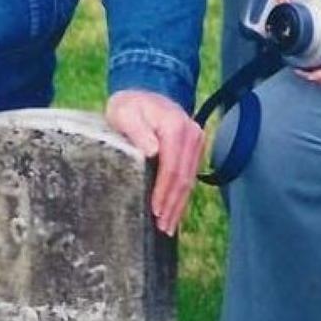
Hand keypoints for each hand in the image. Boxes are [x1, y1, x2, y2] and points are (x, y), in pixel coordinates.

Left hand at [105, 89, 204, 235]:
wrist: (143, 93)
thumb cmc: (129, 106)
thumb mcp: (125, 113)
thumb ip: (137, 130)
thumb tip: (152, 151)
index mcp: (174, 126)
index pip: (172, 166)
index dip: (163, 191)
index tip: (154, 211)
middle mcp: (191, 132)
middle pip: (183, 176)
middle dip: (172, 204)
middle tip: (162, 227)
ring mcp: (196, 139)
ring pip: (189, 178)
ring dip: (179, 204)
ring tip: (168, 226)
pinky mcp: (195, 146)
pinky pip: (190, 174)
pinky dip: (182, 194)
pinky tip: (175, 210)